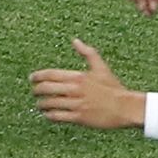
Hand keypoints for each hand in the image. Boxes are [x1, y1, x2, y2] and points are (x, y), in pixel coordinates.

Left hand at [30, 39, 144, 129]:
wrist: (125, 107)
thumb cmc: (113, 87)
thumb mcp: (101, 67)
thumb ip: (87, 52)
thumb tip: (75, 40)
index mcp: (78, 76)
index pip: (51, 74)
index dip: (38, 76)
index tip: (32, 78)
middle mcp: (75, 90)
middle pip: (48, 88)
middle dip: (37, 90)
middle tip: (34, 91)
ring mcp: (77, 104)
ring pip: (51, 103)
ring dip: (42, 104)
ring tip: (39, 104)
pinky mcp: (79, 118)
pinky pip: (59, 116)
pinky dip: (50, 115)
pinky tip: (47, 115)